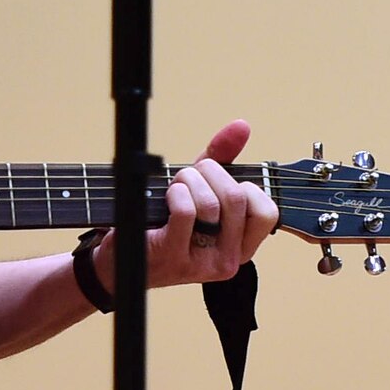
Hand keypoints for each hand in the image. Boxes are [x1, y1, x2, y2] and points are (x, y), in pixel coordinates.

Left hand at [89, 119, 278, 292]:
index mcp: (242, 247)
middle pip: (237, 198)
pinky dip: (174, 194)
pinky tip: (165, 199)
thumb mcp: (198, 187)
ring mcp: (203, 263)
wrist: (121, 254)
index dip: (244, 186)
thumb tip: (241, 126)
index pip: (268, 212)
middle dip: (208, 173)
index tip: (219, 185)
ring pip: (211, 204)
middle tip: (189, 177)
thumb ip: (223, 157)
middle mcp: (228, 260)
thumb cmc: (164, 220)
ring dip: (186, 181)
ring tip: (174, 188)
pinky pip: (187, 211)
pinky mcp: (175, 257)